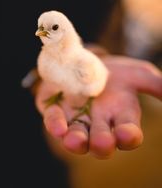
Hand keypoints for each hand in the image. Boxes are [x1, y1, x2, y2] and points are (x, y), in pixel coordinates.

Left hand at [35, 56, 161, 158]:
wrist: (86, 63)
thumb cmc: (114, 73)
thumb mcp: (136, 74)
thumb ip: (155, 85)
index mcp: (121, 115)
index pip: (128, 132)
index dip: (129, 136)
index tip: (128, 134)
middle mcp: (99, 122)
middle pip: (101, 139)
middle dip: (102, 143)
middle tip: (103, 143)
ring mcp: (76, 118)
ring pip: (77, 136)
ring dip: (76, 141)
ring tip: (74, 142)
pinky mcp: (56, 110)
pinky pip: (54, 120)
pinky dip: (55, 124)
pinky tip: (58, 128)